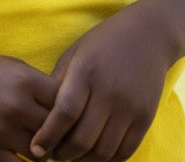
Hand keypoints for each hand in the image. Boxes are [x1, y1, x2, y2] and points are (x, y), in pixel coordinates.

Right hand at [0, 49, 58, 161]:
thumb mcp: (9, 66)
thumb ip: (36, 85)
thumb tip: (63, 107)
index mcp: (25, 79)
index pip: (65, 102)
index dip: (69, 111)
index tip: (65, 114)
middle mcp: (16, 105)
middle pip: (56, 130)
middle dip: (57, 134)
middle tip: (55, 135)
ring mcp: (1, 131)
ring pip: (40, 153)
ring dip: (42, 152)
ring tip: (37, 145)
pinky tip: (18, 155)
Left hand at [29, 4, 175, 161]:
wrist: (148, 35)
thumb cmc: (103, 43)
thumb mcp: (75, 54)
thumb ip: (59, 84)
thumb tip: (40, 118)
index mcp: (86, 71)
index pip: (64, 113)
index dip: (48, 136)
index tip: (36, 149)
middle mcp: (109, 91)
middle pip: (83, 139)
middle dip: (63, 154)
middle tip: (53, 154)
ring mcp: (130, 106)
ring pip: (103, 151)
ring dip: (84, 161)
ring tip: (72, 156)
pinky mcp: (145, 118)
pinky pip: (124, 152)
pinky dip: (107, 160)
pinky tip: (95, 156)